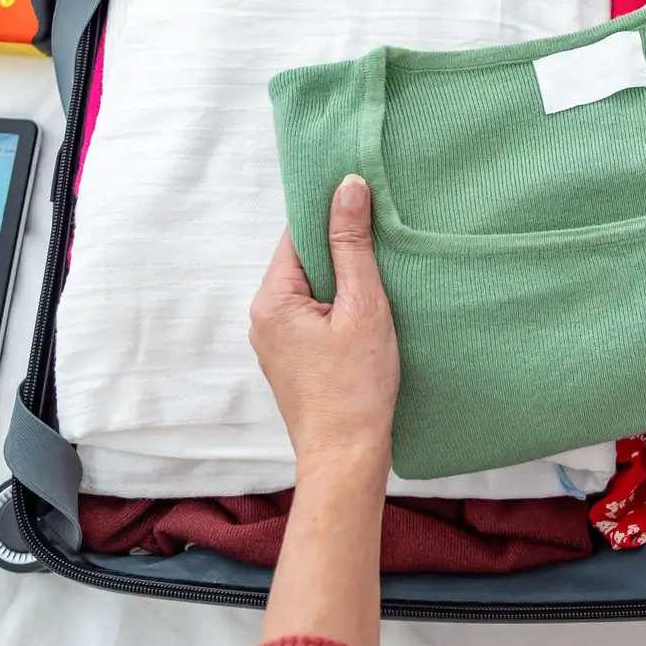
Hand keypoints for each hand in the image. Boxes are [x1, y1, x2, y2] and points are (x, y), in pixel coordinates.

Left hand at [249, 174, 399, 480]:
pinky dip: (339, 309)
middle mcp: (263, 318)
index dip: (332, 217)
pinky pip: (314, 316)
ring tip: (380, 284)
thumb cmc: (357, 387)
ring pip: (311, 290)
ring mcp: (275, 342)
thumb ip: (353, 245)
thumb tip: (347, 187)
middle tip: (383, 245)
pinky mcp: (292, 360)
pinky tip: (368, 316)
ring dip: (343, 283)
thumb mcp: (364, 306)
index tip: (366, 205)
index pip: (298, 234)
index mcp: (272, 300)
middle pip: (303, 261)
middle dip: (341, 251)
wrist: (346, 458)